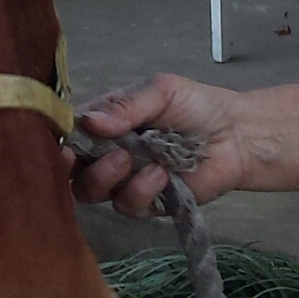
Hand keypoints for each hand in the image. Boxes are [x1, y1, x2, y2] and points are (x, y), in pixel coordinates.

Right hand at [67, 73, 250, 215]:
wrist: (238, 135)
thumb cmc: (197, 106)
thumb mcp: (160, 92)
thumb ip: (125, 106)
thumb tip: (87, 122)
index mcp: (105, 124)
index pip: (70, 136)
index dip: (60, 144)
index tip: (63, 148)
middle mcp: (108, 154)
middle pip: (73, 172)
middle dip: (83, 167)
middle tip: (115, 155)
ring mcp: (126, 181)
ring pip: (93, 193)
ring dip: (109, 178)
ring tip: (135, 162)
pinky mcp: (147, 203)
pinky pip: (128, 206)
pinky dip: (141, 191)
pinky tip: (162, 175)